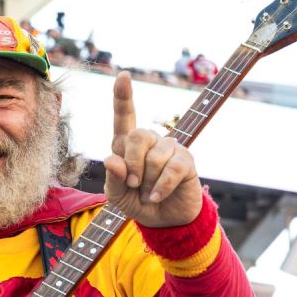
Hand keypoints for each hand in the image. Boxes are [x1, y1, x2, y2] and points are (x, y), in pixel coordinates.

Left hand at [102, 72, 202, 227]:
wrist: (164, 221)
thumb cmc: (137, 202)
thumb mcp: (117, 195)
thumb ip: (112, 178)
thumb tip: (111, 159)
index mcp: (127, 145)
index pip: (124, 117)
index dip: (122, 97)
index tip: (123, 75)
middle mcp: (150, 141)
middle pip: (137, 136)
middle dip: (132, 165)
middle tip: (133, 184)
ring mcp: (170, 148)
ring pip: (155, 157)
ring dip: (147, 182)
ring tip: (149, 192)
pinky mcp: (186, 160)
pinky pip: (171, 169)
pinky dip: (161, 187)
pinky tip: (157, 196)